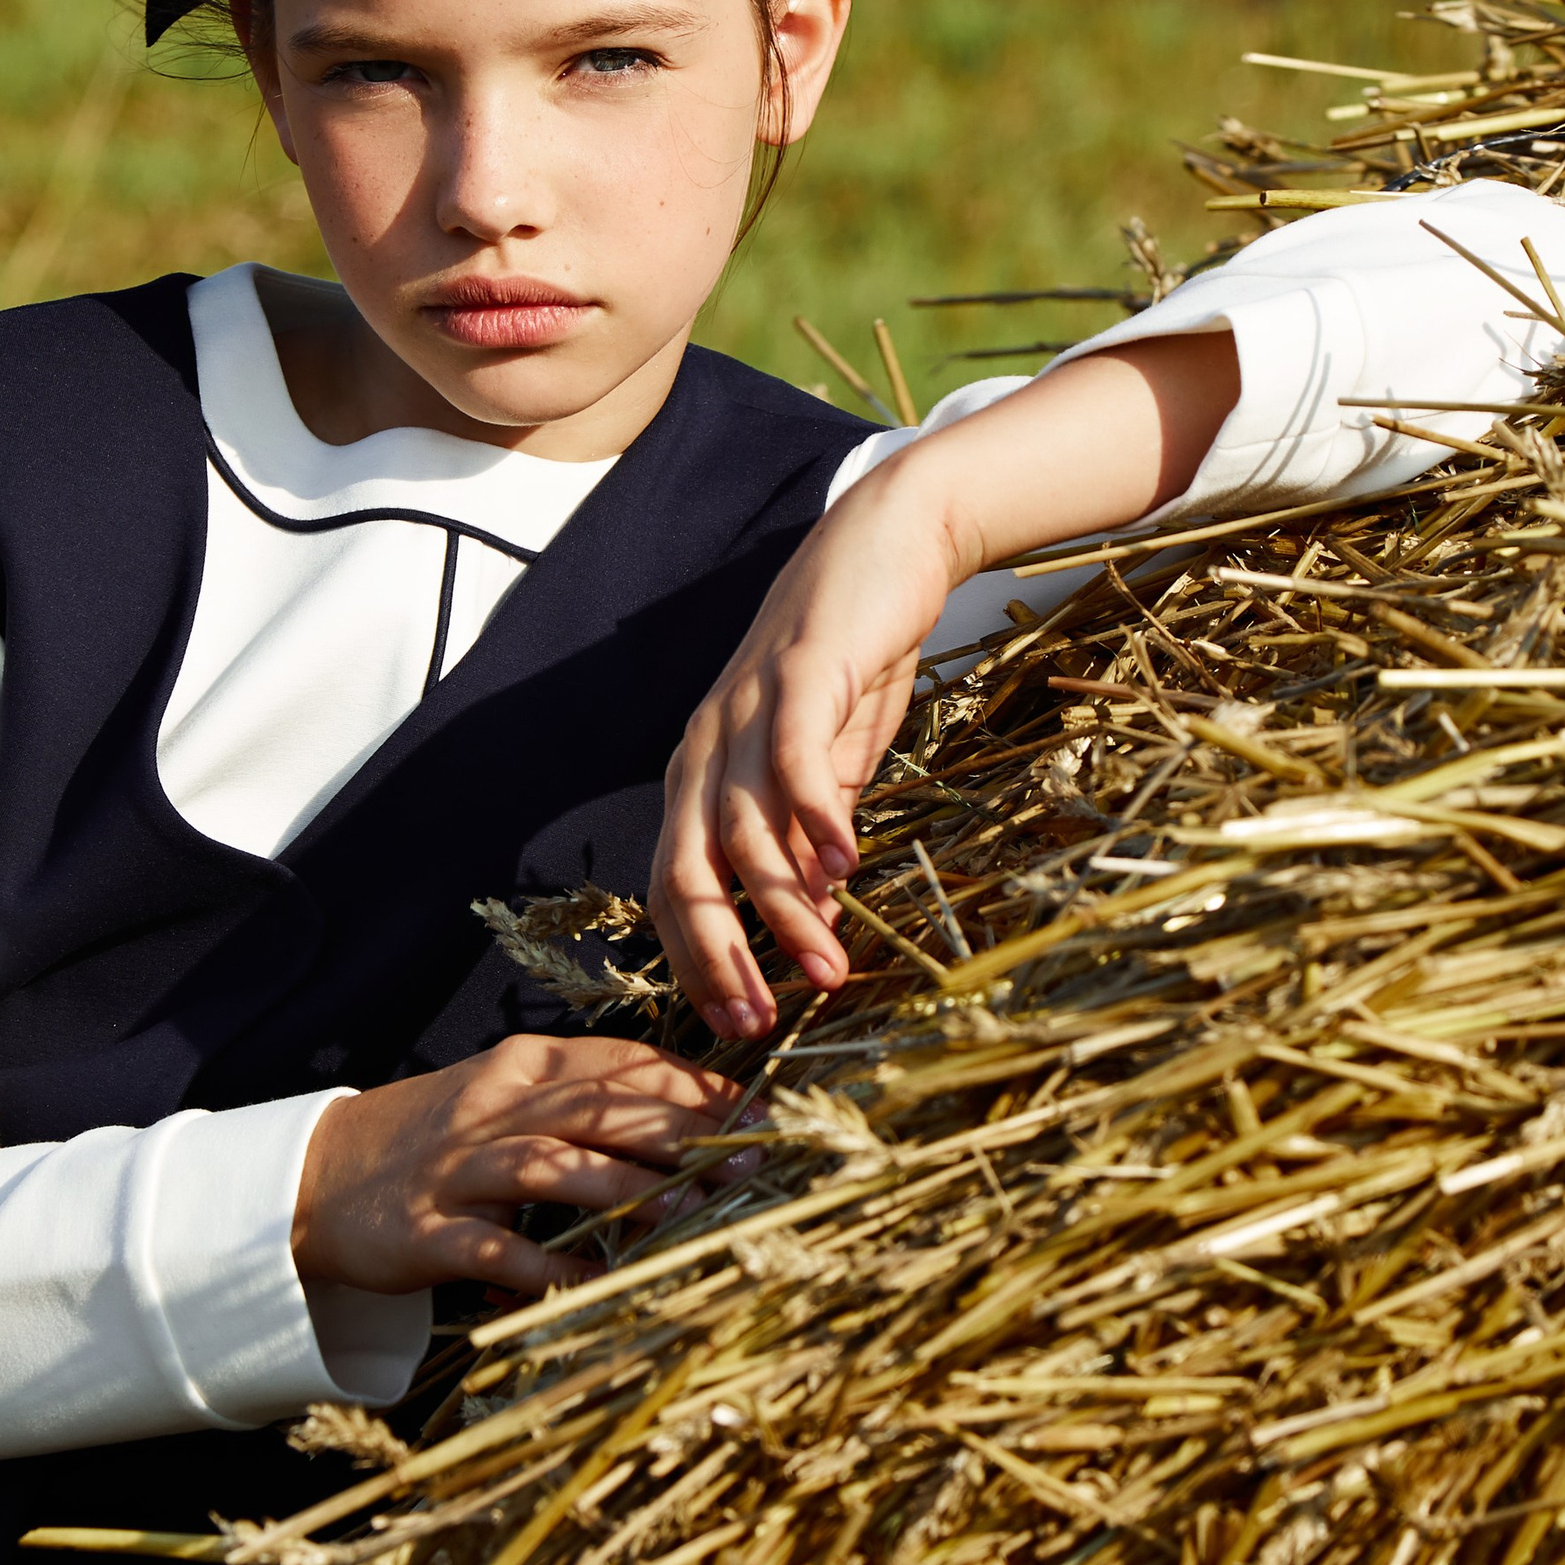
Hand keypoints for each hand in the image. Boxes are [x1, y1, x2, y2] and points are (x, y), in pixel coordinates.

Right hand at [293, 1036, 738, 1296]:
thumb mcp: (506, 1100)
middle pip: (596, 1111)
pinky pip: (501, 1254)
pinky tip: (606, 1286)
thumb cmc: (436, 1140)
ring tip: (695, 1209)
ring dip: (628, 1189)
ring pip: (552, 1169)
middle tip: (751, 1159)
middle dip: (680, 1133)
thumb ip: (586, 1103)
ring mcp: (456, 1173)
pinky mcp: (428, 1234)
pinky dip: (555, 1271)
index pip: (618, 1065)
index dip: (691, 1086)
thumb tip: (693, 1115)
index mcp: (519, 1070)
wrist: (317, 1178)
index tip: (756, 1111)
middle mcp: (491, 1112)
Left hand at [651, 335, 1240, 1035]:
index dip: (699, 959)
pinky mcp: (801, 673)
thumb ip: (810, 832)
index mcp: (703, 773)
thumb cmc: (855, 658)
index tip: (737, 1022)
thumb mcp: (829, 762)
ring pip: (744, 829)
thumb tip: (810, 911)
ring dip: (783, 907)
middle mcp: (707, 745)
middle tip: (758, 1023)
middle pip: (686, 871)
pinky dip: (815, 816)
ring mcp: (748, 708)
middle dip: (719, 956)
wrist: (889, 541)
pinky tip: (850, 866)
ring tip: (826, 967)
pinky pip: (795, 759)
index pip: (674, 886)